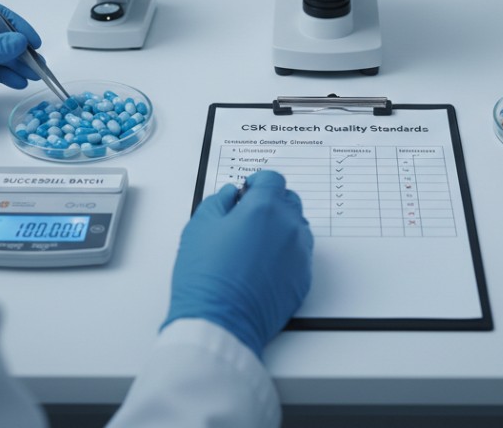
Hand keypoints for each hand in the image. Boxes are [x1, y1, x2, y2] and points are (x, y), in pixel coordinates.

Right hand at [164, 170, 313, 357]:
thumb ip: (220, 202)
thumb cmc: (206, 277)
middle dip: (271, 202)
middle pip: (289, 201)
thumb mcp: (199, 226)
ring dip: (281, 227)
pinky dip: (286, 254)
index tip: (248, 190)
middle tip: (249, 216)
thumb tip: (231, 195)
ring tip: (256, 243)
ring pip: (297, 228)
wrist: (220, 323)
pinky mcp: (303, 279)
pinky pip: (299, 256)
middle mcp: (289, 227)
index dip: (258, 182)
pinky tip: (264, 266)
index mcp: (264, 209)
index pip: (273, 179)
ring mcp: (300, 254)